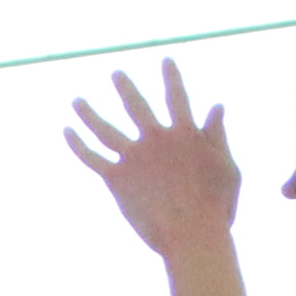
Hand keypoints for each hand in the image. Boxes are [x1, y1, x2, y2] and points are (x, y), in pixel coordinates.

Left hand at [67, 62, 239, 257]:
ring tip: (76, 101)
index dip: (172, 77)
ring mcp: (134, 158)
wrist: (191, 235)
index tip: (166, 60)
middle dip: (125, 88)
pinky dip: (77, 144)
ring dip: (88, 113)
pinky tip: (67, 131)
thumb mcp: (227, 167)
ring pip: (104, 129)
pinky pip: (91, 157)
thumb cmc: (216, 207)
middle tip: (115, 74)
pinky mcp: (116, 179)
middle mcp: (156, 139)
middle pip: (135, 105)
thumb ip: (218, 136)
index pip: (177, 97)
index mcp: (185, 133)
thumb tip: (217, 105)